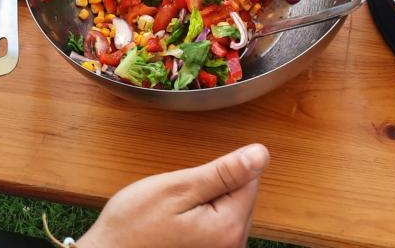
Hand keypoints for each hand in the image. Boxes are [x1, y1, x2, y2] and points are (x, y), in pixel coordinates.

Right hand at [77, 143, 269, 247]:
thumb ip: (223, 172)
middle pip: (242, 196)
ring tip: (176, 212)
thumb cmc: (134, 225)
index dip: (220, 170)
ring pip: (230, 209)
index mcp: (229, 227)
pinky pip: (218, 225)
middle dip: (214, 187)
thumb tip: (260, 154)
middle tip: (179, 198)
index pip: (250, 178)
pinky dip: (202, 217)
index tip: (193, 181)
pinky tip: (178, 224)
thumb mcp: (178, 188)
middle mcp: (233, 246)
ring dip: (207, 203)